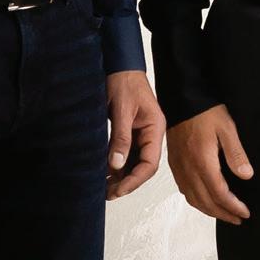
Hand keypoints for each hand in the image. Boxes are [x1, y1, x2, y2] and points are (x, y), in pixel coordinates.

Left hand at [105, 70, 164, 200]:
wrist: (119, 65)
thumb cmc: (124, 81)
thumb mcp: (121, 110)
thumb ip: (120, 138)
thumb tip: (117, 164)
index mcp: (155, 129)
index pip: (150, 163)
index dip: (135, 179)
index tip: (119, 189)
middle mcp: (150, 134)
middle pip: (142, 166)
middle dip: (127, 182)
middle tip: (109, 194)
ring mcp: (140, 134)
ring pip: (133, 162)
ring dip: (120, 176)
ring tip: (104, 188)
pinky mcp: (129, 132)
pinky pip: (125, 153)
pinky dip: (115, 164)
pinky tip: (104, 173)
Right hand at [167, 102, 253, 223]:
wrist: (181, 100)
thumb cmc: (204, 111)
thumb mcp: (227, 128)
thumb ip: (236, 154)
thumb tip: (245, 175)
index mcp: (203, 162)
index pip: (219, 194)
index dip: (233, 207)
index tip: (245, 212)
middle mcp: (188, 169)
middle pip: (206, 202)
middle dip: (223, 214)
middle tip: (238, 219)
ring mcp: (180, 168)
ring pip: (193, 199)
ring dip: (210, 211)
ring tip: (224, 214)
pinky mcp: (175, 164)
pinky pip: (184, 190)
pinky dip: (197, 201)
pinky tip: (205, 200)